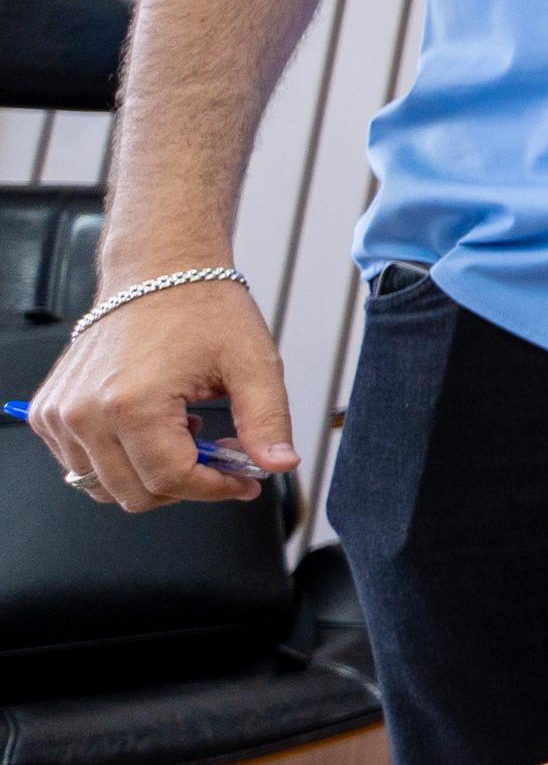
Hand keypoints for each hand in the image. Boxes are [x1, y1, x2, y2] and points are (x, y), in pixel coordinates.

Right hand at [24, 276, 300, 510]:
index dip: (216, 489)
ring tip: (184, 431)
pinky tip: (153, 426)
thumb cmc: (203, 308)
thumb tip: (280, 466)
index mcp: (132, 404)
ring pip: (105, 486)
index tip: (245, 481)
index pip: (172, 482)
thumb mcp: (253, 362)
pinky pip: (81, 465)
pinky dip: (119, 461)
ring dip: (150, 474)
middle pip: (136, 494)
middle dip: (186, 485)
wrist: (157, 271)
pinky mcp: (50, 413)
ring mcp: (60, 415)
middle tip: (219, 454)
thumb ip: (267, 421)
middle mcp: (85, 413)